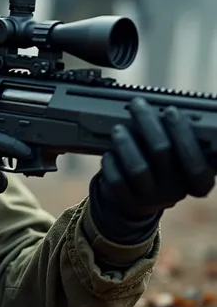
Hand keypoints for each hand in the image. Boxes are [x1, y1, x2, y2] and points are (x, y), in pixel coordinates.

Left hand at [90, 98, 215, 240]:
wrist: (138, 199)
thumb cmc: (159, 166)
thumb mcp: (174, 156)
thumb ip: (173, 137)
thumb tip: (160, 109)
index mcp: (193, 177)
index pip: (196, 159)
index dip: (183, 133)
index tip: (171, 110)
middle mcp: (174, 189)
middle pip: (161, 150)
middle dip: (147, 123)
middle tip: (137, 105)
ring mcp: (150, 197)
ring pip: (137, 168)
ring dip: (125, 143)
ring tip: (117, 129)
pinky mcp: (127, 201)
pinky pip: (117, 181)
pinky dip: (111, 164)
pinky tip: (110, 154)